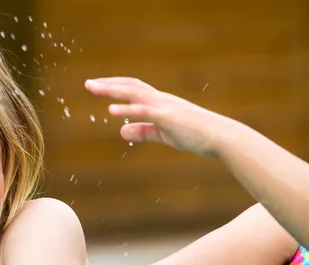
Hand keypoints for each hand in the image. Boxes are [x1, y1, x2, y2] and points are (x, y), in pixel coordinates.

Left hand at [85, 77, 237, 156]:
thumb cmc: (196, 136)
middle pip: (131, 85)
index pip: (135, 88)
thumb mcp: (165, 135)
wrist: (220, 137)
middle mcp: (161, 99)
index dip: (116, 86)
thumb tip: (121, 130)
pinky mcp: (169, 117)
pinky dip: (127, 108)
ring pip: (134, 92)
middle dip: (108, 83)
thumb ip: (143, 132)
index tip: (100, 86)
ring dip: (112, 89)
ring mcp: (165, 106)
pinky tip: (111, 109)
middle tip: (88, 84)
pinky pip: (144, 110)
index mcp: (161, 102)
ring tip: (93, 88)